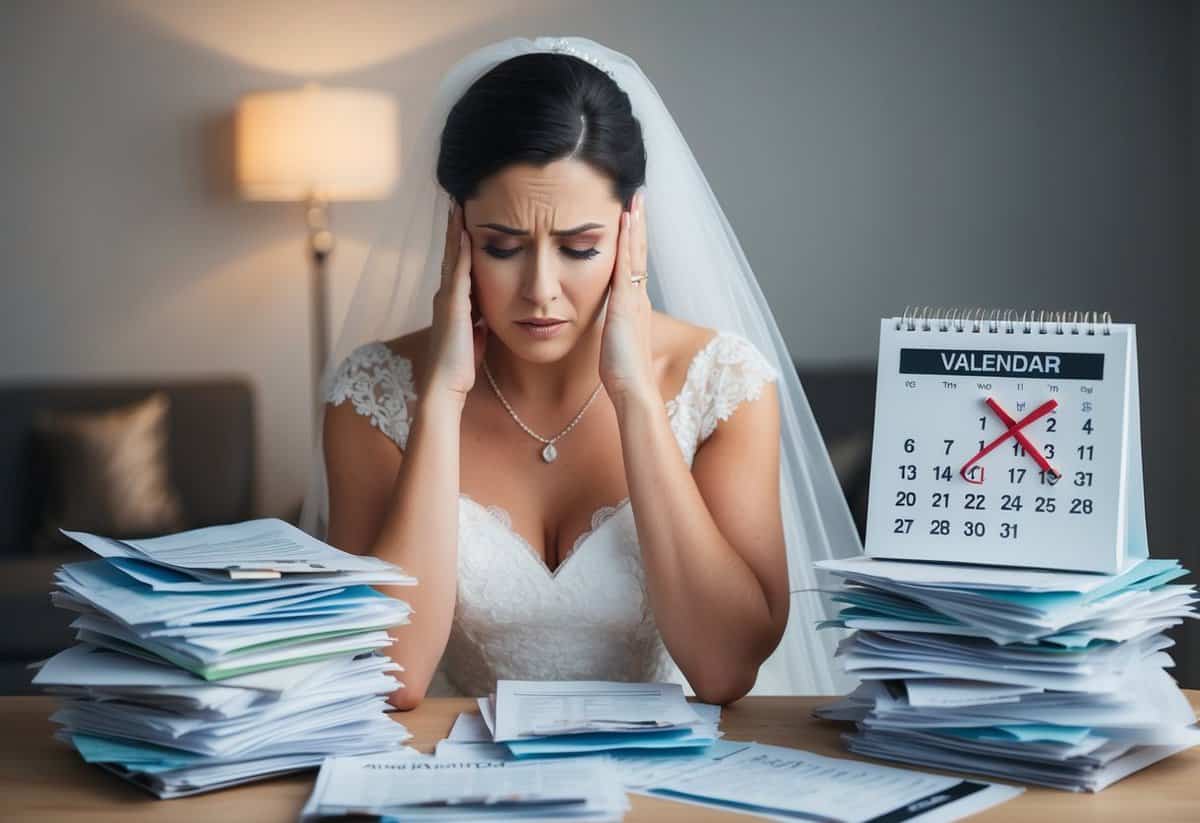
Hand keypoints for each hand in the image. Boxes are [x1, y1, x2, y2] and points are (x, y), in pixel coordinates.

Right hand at [424, 200, 487, 401]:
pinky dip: (462, 251)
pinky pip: (458, 272)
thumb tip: (486, 321)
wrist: (446, 386)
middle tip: (456, 200)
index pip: (458, 265)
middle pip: (452, 254)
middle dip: (454, 228)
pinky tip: (466, 233)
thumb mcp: (475, 339)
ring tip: (457, 206)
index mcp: (453, 303)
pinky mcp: (453, 306)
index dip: (461, 242)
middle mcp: (446, 296)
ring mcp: (448, 299)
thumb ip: (478, 326)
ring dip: (455, 232)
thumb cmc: (460, 367)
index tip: (465, 219)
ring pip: (452, 257)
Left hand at [599, 190, 654, 407]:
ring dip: (635, 223)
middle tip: (639, 196)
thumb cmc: (622, 373)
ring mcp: (633, 298)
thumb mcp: (615, 343)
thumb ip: (614, 327)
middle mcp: (638, 297)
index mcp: (635, 306)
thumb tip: (608, 323)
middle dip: (639, 223)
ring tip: (634, 198)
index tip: (632, 217)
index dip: (635, 241)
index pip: (635, 266)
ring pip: (636, 252)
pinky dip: (627, 240)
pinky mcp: (625, 302)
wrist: (633, 389)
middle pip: (640, 252)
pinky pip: (626, 263)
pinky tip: (623, 220)